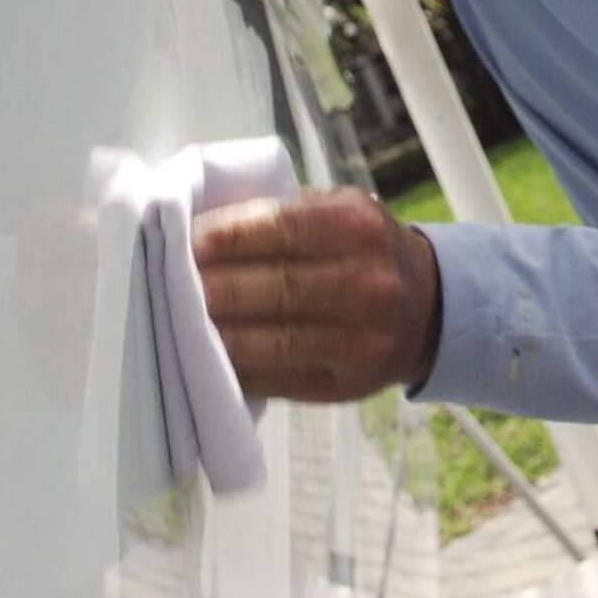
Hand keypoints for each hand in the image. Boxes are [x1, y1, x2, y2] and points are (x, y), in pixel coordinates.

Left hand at [193, 187, 440, 402]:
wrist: (430, 310)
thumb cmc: (366, 252)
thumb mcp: (343, 211)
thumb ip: (285, 213)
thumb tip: (204, 225)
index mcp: (358, 227)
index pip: (281, 228)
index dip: (228, 237)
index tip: (185, 241)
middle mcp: (366, 283)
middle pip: (274, 288)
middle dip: (213, 287)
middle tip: (167, 283)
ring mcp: (359, 341)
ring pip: (272, 341)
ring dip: (215, 333)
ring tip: (177, 322)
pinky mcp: (345, 386)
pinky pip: (277, 380)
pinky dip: (236, 369)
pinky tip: (206, 357)